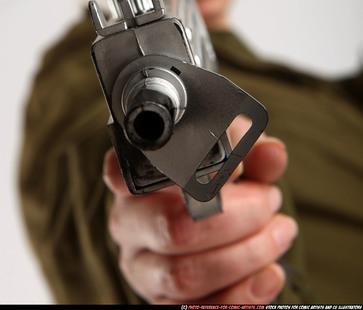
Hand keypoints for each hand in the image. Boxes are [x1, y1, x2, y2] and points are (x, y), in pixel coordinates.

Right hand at [103, 118, 296, 303]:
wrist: (215, 221)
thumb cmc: (219, 180)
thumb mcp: (234, 155)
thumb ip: (252, 152)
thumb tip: (272, 154)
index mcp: (135, 177)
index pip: (123, 173)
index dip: (171, 172)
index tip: (226, 169)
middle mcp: (129, 223)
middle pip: (172, 228)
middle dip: (234, 217)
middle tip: (268, 200)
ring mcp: (142, 268)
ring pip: (185, 275)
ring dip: (245, 255)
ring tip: (278, 232)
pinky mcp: (162, 303)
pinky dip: (241, 296)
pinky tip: (270, 274)